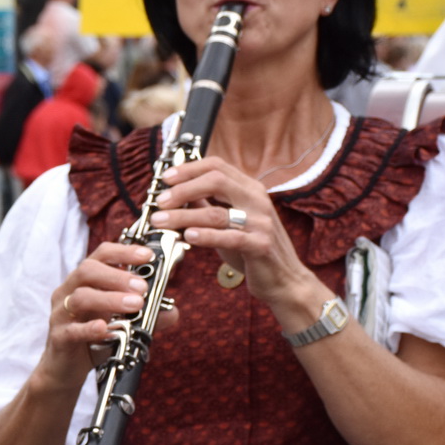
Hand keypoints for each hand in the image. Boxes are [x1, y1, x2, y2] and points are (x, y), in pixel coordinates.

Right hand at [42, 241, 179, 389]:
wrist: (65, 368)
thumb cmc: (93, 339)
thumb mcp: (120, 322)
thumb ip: (146, 315)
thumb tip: (172, 311)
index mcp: (84, 281)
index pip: (101, 255)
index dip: (124, 251)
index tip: (148, 255)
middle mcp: (69, 292)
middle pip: (87, 270)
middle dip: (118, 276)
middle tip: (143, 288)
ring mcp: (61, 314)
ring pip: (80, 297)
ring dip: (110, 299)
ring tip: (135, 305)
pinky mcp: (59, 337)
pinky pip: (73, 330)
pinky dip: (90, 328)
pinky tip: (106, 329)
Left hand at [150, 156, 318, 312]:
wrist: (284, 278)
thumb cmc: (251, 248)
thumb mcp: (228, 221)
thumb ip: (206, 205)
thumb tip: (175, 192)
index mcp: (249, 189)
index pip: (217, 166)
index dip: (188, 169)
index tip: (165, 178)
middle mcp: (257, 200)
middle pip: (216, 181)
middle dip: (182, 189)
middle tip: (160, 202)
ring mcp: (261, 222)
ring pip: (217, 212)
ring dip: (183, 216)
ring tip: (160, 221)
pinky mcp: (261, 245)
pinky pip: (231, 237)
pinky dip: (206, 236)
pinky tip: (188, 236)